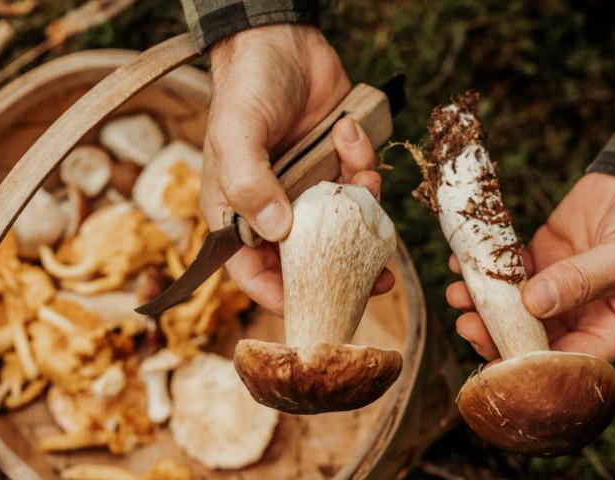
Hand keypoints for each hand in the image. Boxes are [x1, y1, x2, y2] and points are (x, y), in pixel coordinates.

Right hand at [199, 24, 390, 311]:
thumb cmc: (245, 87)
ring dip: (362, 209)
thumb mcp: (236, 133)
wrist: (280, 39)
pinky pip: (361, 184)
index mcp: (238, 212)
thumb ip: (249, 183)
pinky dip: (364, 163)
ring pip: (344, 225)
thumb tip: (277, 230)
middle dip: (343, 269)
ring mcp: (309, 190)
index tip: (314, 305)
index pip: (252, 271)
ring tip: (364, 182)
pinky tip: (350, 132)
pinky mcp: (338, 167)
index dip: (280, 295)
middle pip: (308, 260)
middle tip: (378, 280)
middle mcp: (275, 208)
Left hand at [447, 173, 614, 361]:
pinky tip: (464, 262)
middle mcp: (581, 317)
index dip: (528, 366)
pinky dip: (486, 268)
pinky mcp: (543, 258)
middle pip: (530, 339)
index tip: (495, 360)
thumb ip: (585, 281)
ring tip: (458, 292)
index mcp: (611, 332)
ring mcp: (558, 288)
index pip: (565, 363)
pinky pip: (508, 271)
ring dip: (483, 304)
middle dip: (495, 334)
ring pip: (512, 307)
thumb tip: (535, 304)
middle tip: (467, 323)